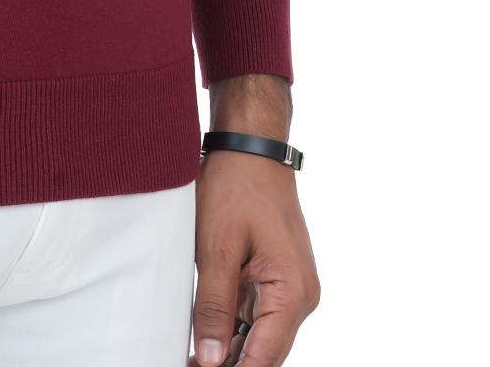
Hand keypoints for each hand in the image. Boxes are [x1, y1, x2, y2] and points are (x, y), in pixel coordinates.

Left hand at [189, 78, 319, 365]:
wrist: (251, 145)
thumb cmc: (236, 186)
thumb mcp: (216, 249)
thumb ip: (215, 308)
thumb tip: (212, 360)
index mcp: (293, 292)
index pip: (263, 358)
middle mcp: (301, 295)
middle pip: (265, 352)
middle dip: (229, 363)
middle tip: (189, 363)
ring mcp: (292, 286)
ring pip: (260, 335)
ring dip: (229, 348)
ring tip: (192, 353)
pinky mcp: (280, 276)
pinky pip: (258, 313)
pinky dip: (234, 325)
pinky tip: (205, 332)